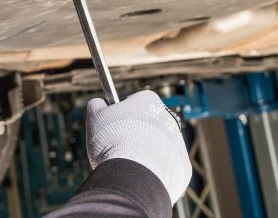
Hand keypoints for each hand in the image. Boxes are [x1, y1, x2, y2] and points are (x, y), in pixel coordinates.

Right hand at [86, 90, 191, 204]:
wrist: (134, 176)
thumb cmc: (112, 142)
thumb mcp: (95, 117)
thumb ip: (96, 105)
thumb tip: (98, 103)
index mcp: (148, 100)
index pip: (133, 101)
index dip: (119, 113)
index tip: (110, 126)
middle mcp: (168, 118)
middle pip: (146, 124)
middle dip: (133, 133)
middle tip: (116, 146)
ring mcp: (178, 143)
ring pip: (157, 145)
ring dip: (143, 152)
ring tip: (127, 164)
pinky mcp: (183, 167)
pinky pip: (166, 166)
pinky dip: (153, 170)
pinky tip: (140, 175)